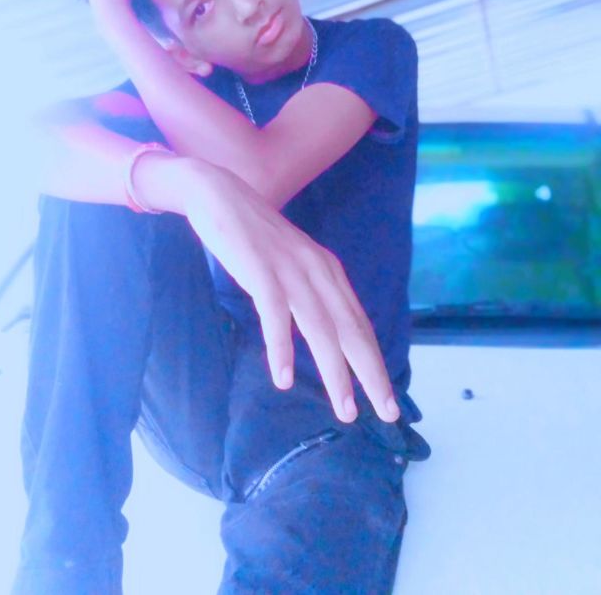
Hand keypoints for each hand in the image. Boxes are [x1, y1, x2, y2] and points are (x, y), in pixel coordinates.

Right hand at [179, 160, 400, 424]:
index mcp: (328, 271)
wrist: (220, 194)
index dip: (375, 362)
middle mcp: (317, 271)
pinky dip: (281, 348)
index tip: (387, 397)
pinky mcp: (260, 270)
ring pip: (320, 329)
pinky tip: (284, 378)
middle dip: (371, 374)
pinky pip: (275, 315)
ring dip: (335, 372)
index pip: (359, 324)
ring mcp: (290, 270)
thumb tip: (327, 329)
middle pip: (351, 330)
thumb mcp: (293, 262)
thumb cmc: (255, 235)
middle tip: (386, 413)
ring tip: (344, 409)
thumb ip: (311, 290)